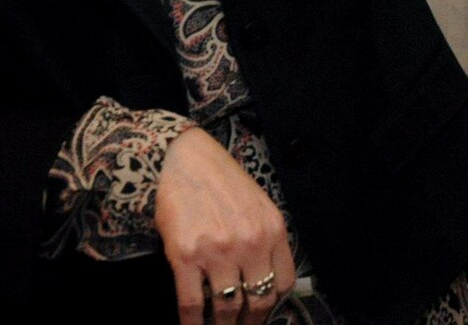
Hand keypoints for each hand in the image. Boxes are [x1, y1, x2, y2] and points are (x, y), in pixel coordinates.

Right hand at [156, 127, 296, 324]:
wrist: (185, 159)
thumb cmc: (221, 181)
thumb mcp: (258, 206)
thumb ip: (265, 238)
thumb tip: (261, 279)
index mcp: (272, 230)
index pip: (283, 284)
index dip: (271, 307)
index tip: (260, 314)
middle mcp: (250, 243)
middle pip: (258, 302)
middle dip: (248, 323)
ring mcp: (219, 251)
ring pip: (226, 309)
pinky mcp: (187, 256)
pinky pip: (192, 304)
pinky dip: (191, 324)